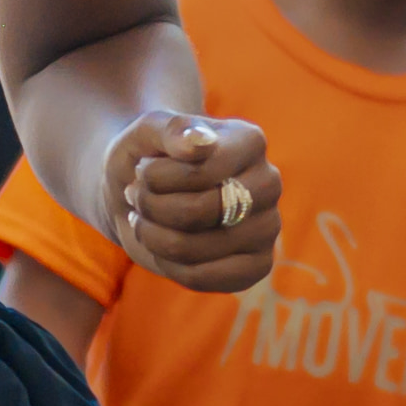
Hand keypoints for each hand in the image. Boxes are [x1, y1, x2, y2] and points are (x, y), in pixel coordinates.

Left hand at [104, 112, 279, 292]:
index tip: (142, 169)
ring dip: (152, 235)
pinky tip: (161, 245)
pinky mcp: (257, 266)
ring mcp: (268, 227)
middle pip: (198, 212)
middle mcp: (268, 183)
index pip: (200, 170)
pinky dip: (168, 264)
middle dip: (151, 207)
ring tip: (144, 220)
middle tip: (136, 196)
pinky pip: (202, 277)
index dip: (155, 177)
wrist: (144, 192)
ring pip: (194, 247)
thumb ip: (172, 128)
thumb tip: (201, 142)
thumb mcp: (147, 132)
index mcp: (249, 141)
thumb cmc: (149, 157)